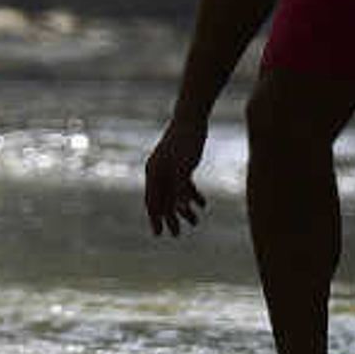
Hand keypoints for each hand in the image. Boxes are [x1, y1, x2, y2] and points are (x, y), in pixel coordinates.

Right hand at [142, 120, 206, 235]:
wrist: (191, 118)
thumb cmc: (186, 141)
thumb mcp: (184, 166)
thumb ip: (181, 187)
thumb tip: (180, 208)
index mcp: (153, 172)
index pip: (152, 201)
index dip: (154, 218)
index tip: (158, 234)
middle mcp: (159, 172)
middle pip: (163, 200)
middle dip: (169, 218)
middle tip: (176, 234)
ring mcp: (169, 169)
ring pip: (175, 194)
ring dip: (184, 208)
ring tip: (195, 222)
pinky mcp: (181, 165)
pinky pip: (184, 185)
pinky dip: (192, 195)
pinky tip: (202, 205)